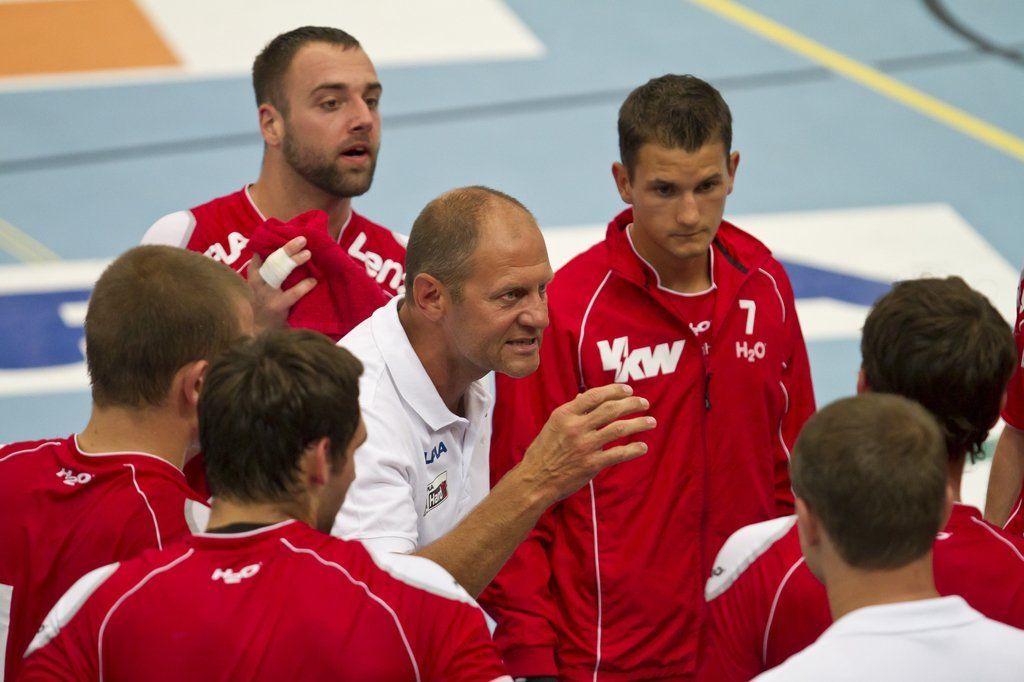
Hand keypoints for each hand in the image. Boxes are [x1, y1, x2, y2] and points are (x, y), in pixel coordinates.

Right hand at [247, 236, 316, 331]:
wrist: (255, 337)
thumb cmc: (261, 312)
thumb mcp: (258, 293)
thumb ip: (267, 278)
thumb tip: (284, 259)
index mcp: (253, 279)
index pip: (259, 257)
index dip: (270, 244)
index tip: (281, 233)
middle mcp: (257, 284)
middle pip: (271, 261)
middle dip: (286, 248)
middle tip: (301, 239)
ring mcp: (266, 295)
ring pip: (279, 272)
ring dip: (294, 261)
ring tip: (308, 253)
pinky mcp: (276, 307)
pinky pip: (291, 294)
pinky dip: (303, 286)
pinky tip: (313, 281)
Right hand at [522, 383, 654, 502]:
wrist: (534, 480)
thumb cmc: (543, 452)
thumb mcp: (552, 426)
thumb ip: (570, 412)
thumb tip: (583, 397)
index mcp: (564, 414)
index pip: (594, 395)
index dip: (614, 391)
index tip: (628, 390)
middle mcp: (575, 427)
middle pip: (611, 409)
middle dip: (632, 404)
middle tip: (645, 403)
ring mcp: (584, 446)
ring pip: (619, 429)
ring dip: (638, 424)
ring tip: (651, 421)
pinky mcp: (591, 464)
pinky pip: (618, 454)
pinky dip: (633, 450)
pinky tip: (642, 447)